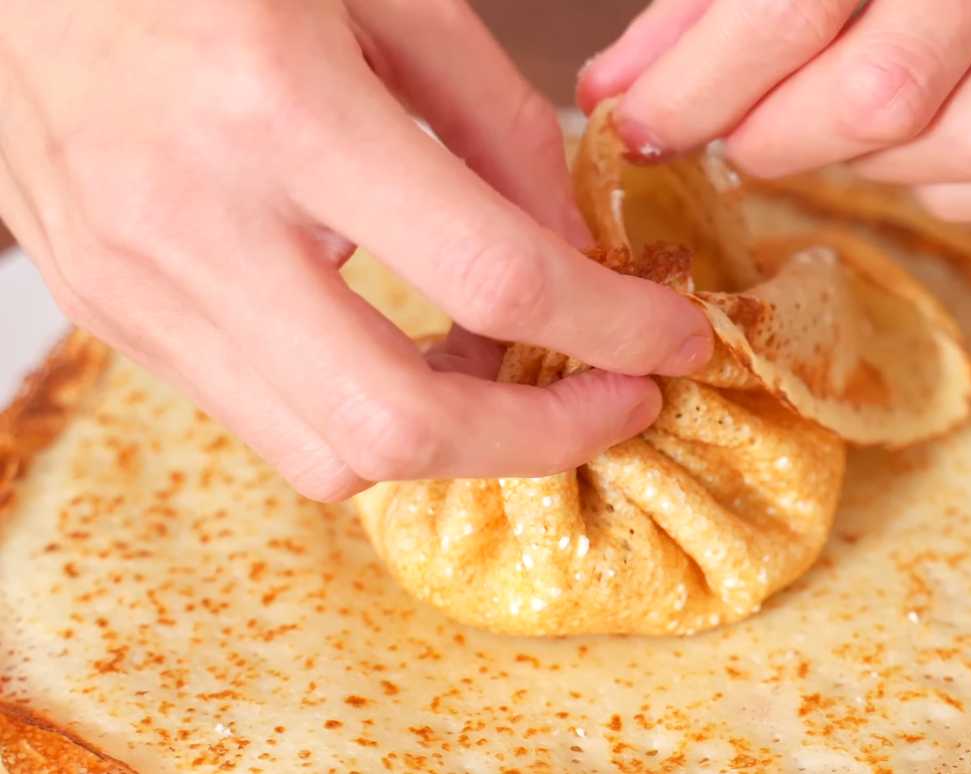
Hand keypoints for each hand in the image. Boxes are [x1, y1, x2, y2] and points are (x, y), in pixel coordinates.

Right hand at [0, 0, 712, 499]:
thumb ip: (496, 129)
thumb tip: (574, 254)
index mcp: (280, 110)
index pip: (490, 276)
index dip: (611, 329)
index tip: (673, 345)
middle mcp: (196, 222)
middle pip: (399, 425)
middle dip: (540, 439)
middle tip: (611, 403)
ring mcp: (137, 288)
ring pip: (327, 456)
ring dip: (452, 440)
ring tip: (506, 374)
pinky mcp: (115, 318)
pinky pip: (266, 422)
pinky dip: (362, 415)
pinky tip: (401, 351)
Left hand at [578, 0, 970, 220]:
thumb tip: (616, 91)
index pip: (797, 5)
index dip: (698, 86)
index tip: (635, 126)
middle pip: (886, 93)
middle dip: (775, 134)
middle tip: (728, 129)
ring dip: (866, 159)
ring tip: (823, 116)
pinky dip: (949, 177)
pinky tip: (913, 132)